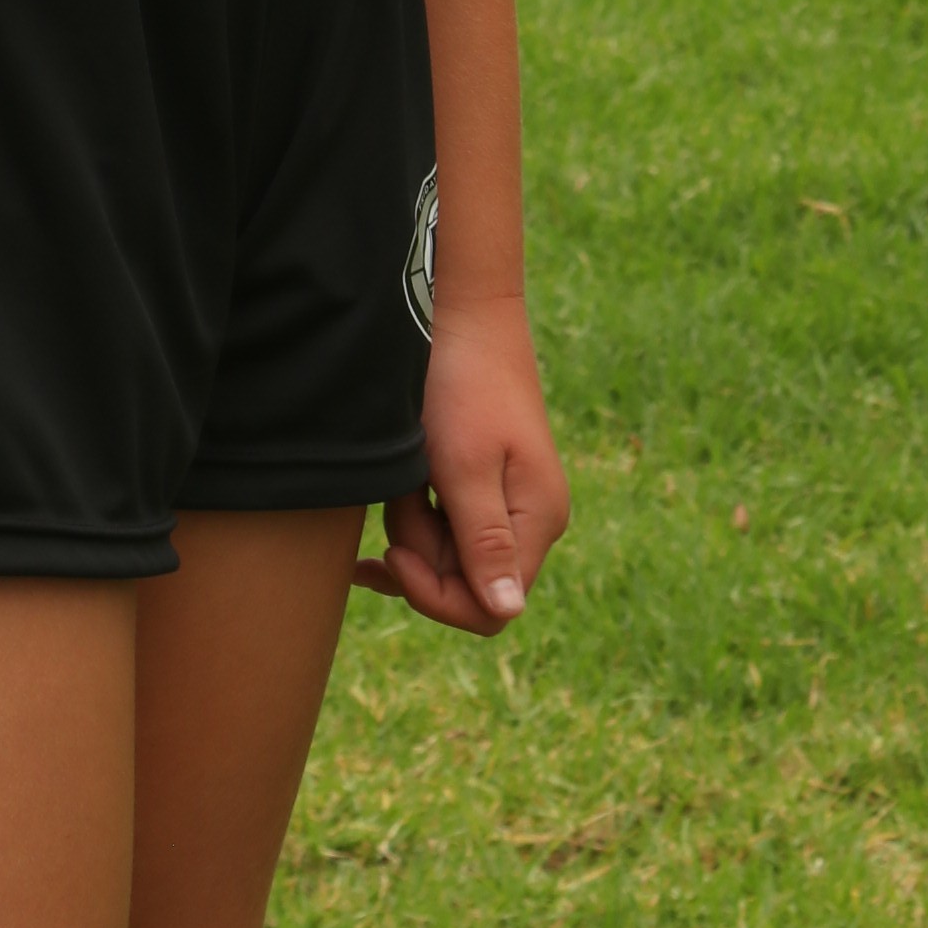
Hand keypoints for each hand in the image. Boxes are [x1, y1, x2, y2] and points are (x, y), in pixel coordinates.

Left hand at [353, 294, 567, 636]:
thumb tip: (509, 614)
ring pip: (445, 552)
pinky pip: (442, 523)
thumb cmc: (463, 386)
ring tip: (403, 472)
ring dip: (411, 523)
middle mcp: (529, 518)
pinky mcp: (482, 482)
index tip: (395, 552)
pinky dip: (412, 510)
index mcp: (537, 520)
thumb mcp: (465, 467)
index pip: (490, 609)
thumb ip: (484, 542)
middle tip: (401, 492)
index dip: (436, 596)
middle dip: (420, 549)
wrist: (464, 314)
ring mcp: (506, 500)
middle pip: (463, 580)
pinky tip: (390, 494)